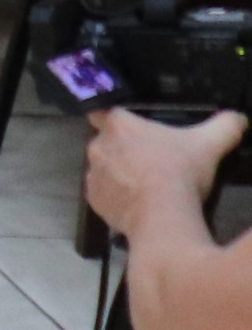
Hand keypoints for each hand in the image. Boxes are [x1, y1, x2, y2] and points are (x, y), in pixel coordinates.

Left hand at [85, 108, 245, 240]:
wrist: (162, 216)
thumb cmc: (181, 171)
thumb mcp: (210, 144)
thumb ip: (224, 126)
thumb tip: (238, 118)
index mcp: (118, 125)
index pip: (104, 113)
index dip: (118, 121)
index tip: (134, 130)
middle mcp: (98, 146)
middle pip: (107, 142)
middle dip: (124, 149)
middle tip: (150, 160)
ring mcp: (92, 174)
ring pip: (103, 168)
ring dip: (118, 173)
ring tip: (146, 184)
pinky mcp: (93, 200)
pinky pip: (103, 193)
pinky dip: (115, 196)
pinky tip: (137, 202)